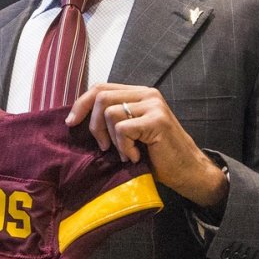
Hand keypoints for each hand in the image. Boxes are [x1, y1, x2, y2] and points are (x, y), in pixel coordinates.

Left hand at [66, 83, 227, 209]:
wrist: (187, 171)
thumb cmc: (157, 156)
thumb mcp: (131, 132)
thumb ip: (113, 119)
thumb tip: (76, 118)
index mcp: (139, 94)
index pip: (101, 87)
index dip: (81, 104)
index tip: (71, 123)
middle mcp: (147, 94)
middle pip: (101, 97)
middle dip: (94, 125)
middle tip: (103, 147)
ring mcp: (153, 105)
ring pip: (110, 113)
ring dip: (112, 139)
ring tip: (126, 153)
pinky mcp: (156, 120)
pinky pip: (122, 128)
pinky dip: (123, 146)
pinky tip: (135, 156)